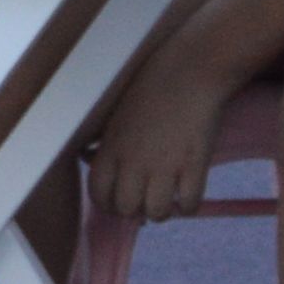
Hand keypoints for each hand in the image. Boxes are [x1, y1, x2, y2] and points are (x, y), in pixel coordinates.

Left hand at [84, 49, 251, 226]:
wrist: (189, 70)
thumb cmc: (149, 87)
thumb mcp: (114, 113)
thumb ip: (102, 141)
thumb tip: (88, 160)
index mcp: (111, 148)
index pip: (98, 194)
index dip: (108, 204)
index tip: (119, 200)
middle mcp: (133, 162)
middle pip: (126, 209)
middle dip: (135, 210)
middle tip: (146, 199)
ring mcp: (164, 165)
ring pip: (157, 213)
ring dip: (163, 211)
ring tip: (168, 200)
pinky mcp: (194, 165)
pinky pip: (189, 204)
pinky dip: (189, 206)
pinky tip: (188, 195)